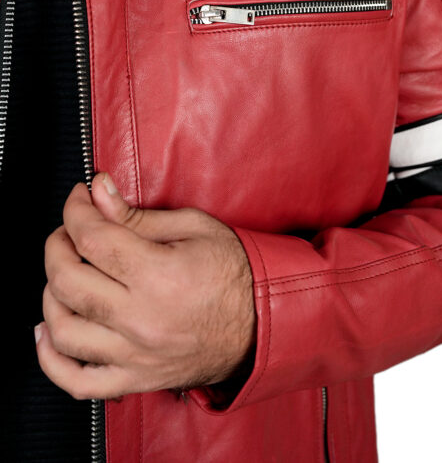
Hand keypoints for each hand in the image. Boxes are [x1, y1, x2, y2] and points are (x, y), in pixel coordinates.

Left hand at [35, 174, 256, 400]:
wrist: (261, 323)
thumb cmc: (232, 272)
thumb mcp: (193, 227)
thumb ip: (137, 215)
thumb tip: (99, 193)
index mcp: (159, 274)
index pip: (93, 238)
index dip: (76, 211)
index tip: (80, 198)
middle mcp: (141, 318)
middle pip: (68, 281)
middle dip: (58, 246)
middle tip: (69, 231)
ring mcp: (135, 355)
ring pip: (64, 330)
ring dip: (51, 295)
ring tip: (65, 274)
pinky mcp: (134, 379)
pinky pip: (77, 381)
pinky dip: (51, 359)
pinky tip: (48, 332)